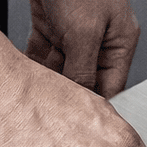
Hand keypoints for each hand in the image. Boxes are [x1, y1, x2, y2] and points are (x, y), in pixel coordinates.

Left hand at [25, 0, 139, 97]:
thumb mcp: (84, 33)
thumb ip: (83, 71)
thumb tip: (82, 101)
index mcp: (119, 41)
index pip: (111, 86)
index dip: (95, 104)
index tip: (79, 118)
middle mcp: (99, 40)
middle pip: (84, 81)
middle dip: (68, 93)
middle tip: (54, 108)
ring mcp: (74, 34)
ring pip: (60, 71)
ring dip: (48, 83)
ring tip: (38, 96)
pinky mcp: (51, 27)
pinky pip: (42, 57)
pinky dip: (33, 68)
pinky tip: (26, 79)